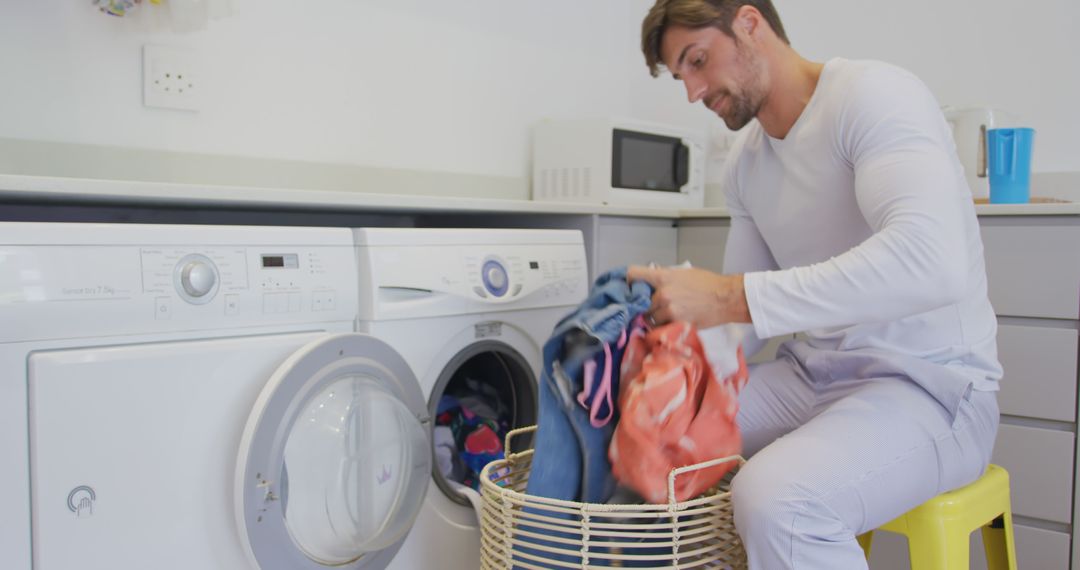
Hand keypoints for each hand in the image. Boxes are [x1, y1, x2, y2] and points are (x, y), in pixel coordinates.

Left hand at [627, 265, 750, 327]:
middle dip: (644, 304)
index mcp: (663, 277)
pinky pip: (661, 327)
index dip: (628, 281)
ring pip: (649, 317)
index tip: (628, 287)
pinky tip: (671, 321)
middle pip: (640, 301)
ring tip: (665, 314)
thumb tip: (651, 283)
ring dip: (654, 317)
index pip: (633, 275)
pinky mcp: (676, 323)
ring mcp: (669, 310)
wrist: (725, 298)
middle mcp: (662, 293)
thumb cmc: (708, 283)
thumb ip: (665, 278)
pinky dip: (663, 326)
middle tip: (651, 305)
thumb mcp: (683, 273)